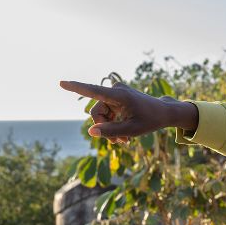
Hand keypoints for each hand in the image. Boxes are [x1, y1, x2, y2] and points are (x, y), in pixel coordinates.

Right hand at [59, 80, 197, 143]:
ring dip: (108, 128)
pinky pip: (106, 114)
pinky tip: (122, 135)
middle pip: (96, 111)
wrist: (163, 113)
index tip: (61, 83)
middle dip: (103, 127)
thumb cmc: (150, 120)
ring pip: (100, 114)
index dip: (76, 88)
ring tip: (123, 140)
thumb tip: (91, 132)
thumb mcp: (132, 130)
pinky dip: (112, 125)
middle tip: (118, 141)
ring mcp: (115, 94)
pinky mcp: (116, 99)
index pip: (94, 91)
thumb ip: (111, 132)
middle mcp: (115, 91)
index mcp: (119, 95)